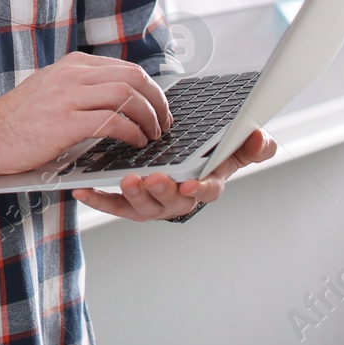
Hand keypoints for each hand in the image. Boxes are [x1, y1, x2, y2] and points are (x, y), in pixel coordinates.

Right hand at [0, 51, 172, 176]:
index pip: (126, 68)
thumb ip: (80, 89)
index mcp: (71, 65)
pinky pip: (112, 121)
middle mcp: (71, 75)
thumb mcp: (50, 91)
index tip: (159, 108)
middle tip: (164, 122)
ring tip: (153, 135)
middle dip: (157, 101)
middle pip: (133, 77)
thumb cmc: (15, 122)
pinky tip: (135, 143)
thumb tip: (116, 100)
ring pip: (127, 96)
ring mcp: (67, 96)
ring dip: (148, 118)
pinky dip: (132, 132)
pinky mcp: (64, 122)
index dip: (150, 89)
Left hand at [71, 128, 277, 221]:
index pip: (207, 190)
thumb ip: (251, 144)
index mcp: (204, 184)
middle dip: (162, 192)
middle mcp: (177, 198)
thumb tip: (261, 138)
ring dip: (133, 195)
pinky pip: (112, 203)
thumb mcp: (234, 147)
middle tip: (154, 179)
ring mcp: (151, 201)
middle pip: (171, 202)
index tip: (193, 183)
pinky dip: (98, 198)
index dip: (201, 188)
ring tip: (127, 180)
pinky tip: (83, 188)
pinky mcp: (127, 200)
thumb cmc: (208, 155)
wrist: (182, 158)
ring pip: (142, 206)